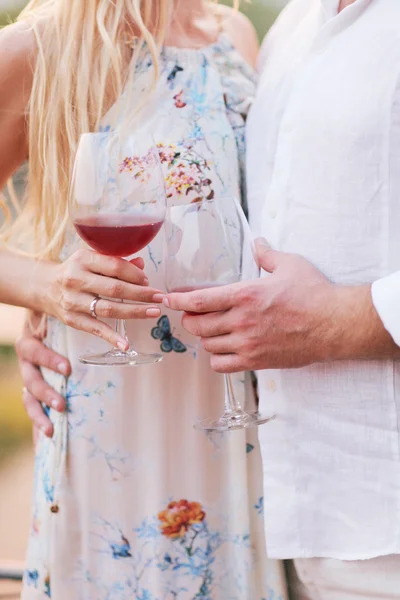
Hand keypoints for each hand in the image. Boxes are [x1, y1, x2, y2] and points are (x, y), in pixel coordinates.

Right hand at [16, 312, 70, 438]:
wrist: (42, 323)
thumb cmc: (54, 321)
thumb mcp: (58, 319)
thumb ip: (71, 322)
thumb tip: (103, 325)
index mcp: (30, 342)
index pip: (35, 351)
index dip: (48, 360)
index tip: (67, 368)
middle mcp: (26, 362)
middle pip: (30, 380)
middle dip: (46, 394)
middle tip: (62, 405)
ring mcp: (28, 377)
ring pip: (28, 398)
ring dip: (39, 415)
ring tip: (51, 429)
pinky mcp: (31, 391)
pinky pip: (32, 409)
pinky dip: (38, 425)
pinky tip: (45, 439)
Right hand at [40, 250, 162, 349]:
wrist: (44, 287)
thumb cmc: (75, 271)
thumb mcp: (91, 260)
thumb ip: (115, 262)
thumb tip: (141, 265)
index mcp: (82, 259)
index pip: (114, 266)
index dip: (135, 274)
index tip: (149, 280)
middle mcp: (76, 279)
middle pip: (115, 288)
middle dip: (141, 294)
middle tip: (159, 298)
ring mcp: (73, 301)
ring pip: (109, 309)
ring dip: (134, 312)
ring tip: (153, 312)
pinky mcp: (72, 319)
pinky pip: (95, 329)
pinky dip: (111, 337)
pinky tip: (126, 344)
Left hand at [165, 241, 385, 372]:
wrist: (333, 325)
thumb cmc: (314, 293)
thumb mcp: (290, 265)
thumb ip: (267, 254)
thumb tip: (258, 243)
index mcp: (245, 295)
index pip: (199, 300)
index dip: (177, 300)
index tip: (167, 299)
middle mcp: (241, 321)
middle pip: (197, 325)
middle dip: (189, 319)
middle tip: (192, 315)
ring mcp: (247, 343)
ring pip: (207, 345)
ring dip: (204, 337)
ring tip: (210, 330)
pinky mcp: (256, 361)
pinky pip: (222, 365)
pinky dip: (216, 358)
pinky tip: (222, 349)